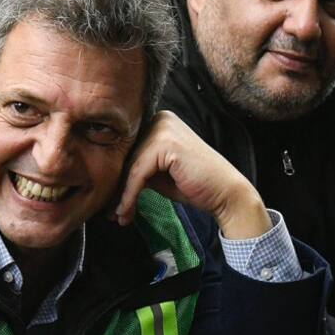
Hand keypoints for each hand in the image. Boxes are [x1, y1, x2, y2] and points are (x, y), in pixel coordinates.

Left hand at [114, 110, 270, 238]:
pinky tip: (125, 212)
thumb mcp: (159, 172)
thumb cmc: (194, 184)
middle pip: (127, 157)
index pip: (129, 149)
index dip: (119, 177)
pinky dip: (129, 196)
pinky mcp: (165, 144)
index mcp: (159, 120)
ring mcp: (163, 128)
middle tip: (110, 213)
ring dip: (121, 196)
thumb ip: (138, 166)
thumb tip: (110, 177)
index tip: (111, 202)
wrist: (225, 193)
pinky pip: (137, 174)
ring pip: (129, 167)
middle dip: (117, 188)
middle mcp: (160, 118)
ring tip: (118, 217)